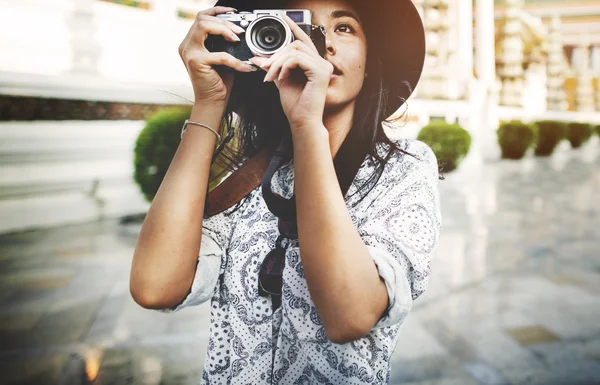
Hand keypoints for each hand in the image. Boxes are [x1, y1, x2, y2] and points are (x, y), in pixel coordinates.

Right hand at [179, 6, 257, 103]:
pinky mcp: (195, 62)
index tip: (233, 12)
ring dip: (224, 30)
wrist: (212, 102)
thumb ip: (224, 42)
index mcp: (191, 42)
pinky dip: (235, 60)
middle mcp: (186, 45)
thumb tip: (240, 30)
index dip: (217, 11)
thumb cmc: (219, 81)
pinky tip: (244, 66)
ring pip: (204, 26)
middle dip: (224, 22)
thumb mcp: (222, 57)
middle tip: (240, 31)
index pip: (201, 17)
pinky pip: (219, 54)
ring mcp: (188, 52)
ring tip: (237, 39)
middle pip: (203, 19)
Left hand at [250, 16, 332, 132]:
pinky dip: (284, 66)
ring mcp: (324, 67)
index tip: (282, 18)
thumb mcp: (281, 81)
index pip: (304, 41)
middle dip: (276, 55)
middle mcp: (322, 63)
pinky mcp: (321, 72)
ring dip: (277, 62)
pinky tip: (281, 78)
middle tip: (265, 69)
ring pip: (295, 50)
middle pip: (296, 44)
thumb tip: (259, 57)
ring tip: (272, 76)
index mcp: (314, 64)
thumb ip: (274, 67)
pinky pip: (297, 59)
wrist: (301, 122)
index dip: (293, 28)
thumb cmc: (295, 106)